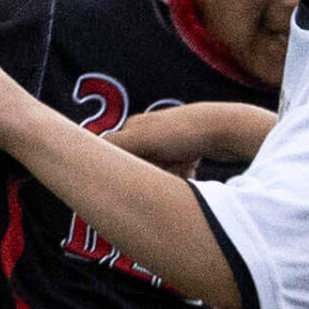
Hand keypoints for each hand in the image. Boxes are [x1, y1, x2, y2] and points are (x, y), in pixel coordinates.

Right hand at [111, 103, 275, 172]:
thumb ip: (116, 147)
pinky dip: (183, 174)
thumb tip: (83, 152)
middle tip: (167, 171)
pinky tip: (192, 169)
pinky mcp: (189, 149)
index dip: (126, 172)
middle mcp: (149, 130)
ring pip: (160, 171)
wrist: (224, 127)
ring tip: (182, 170)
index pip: (117, 156)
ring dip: (169, 176)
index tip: (135, 181)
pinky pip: (178, 170)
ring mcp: (170, 140)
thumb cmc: (182, 132)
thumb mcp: (144, 141)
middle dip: (153, 175)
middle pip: (140, 167)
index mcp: (133, 127)